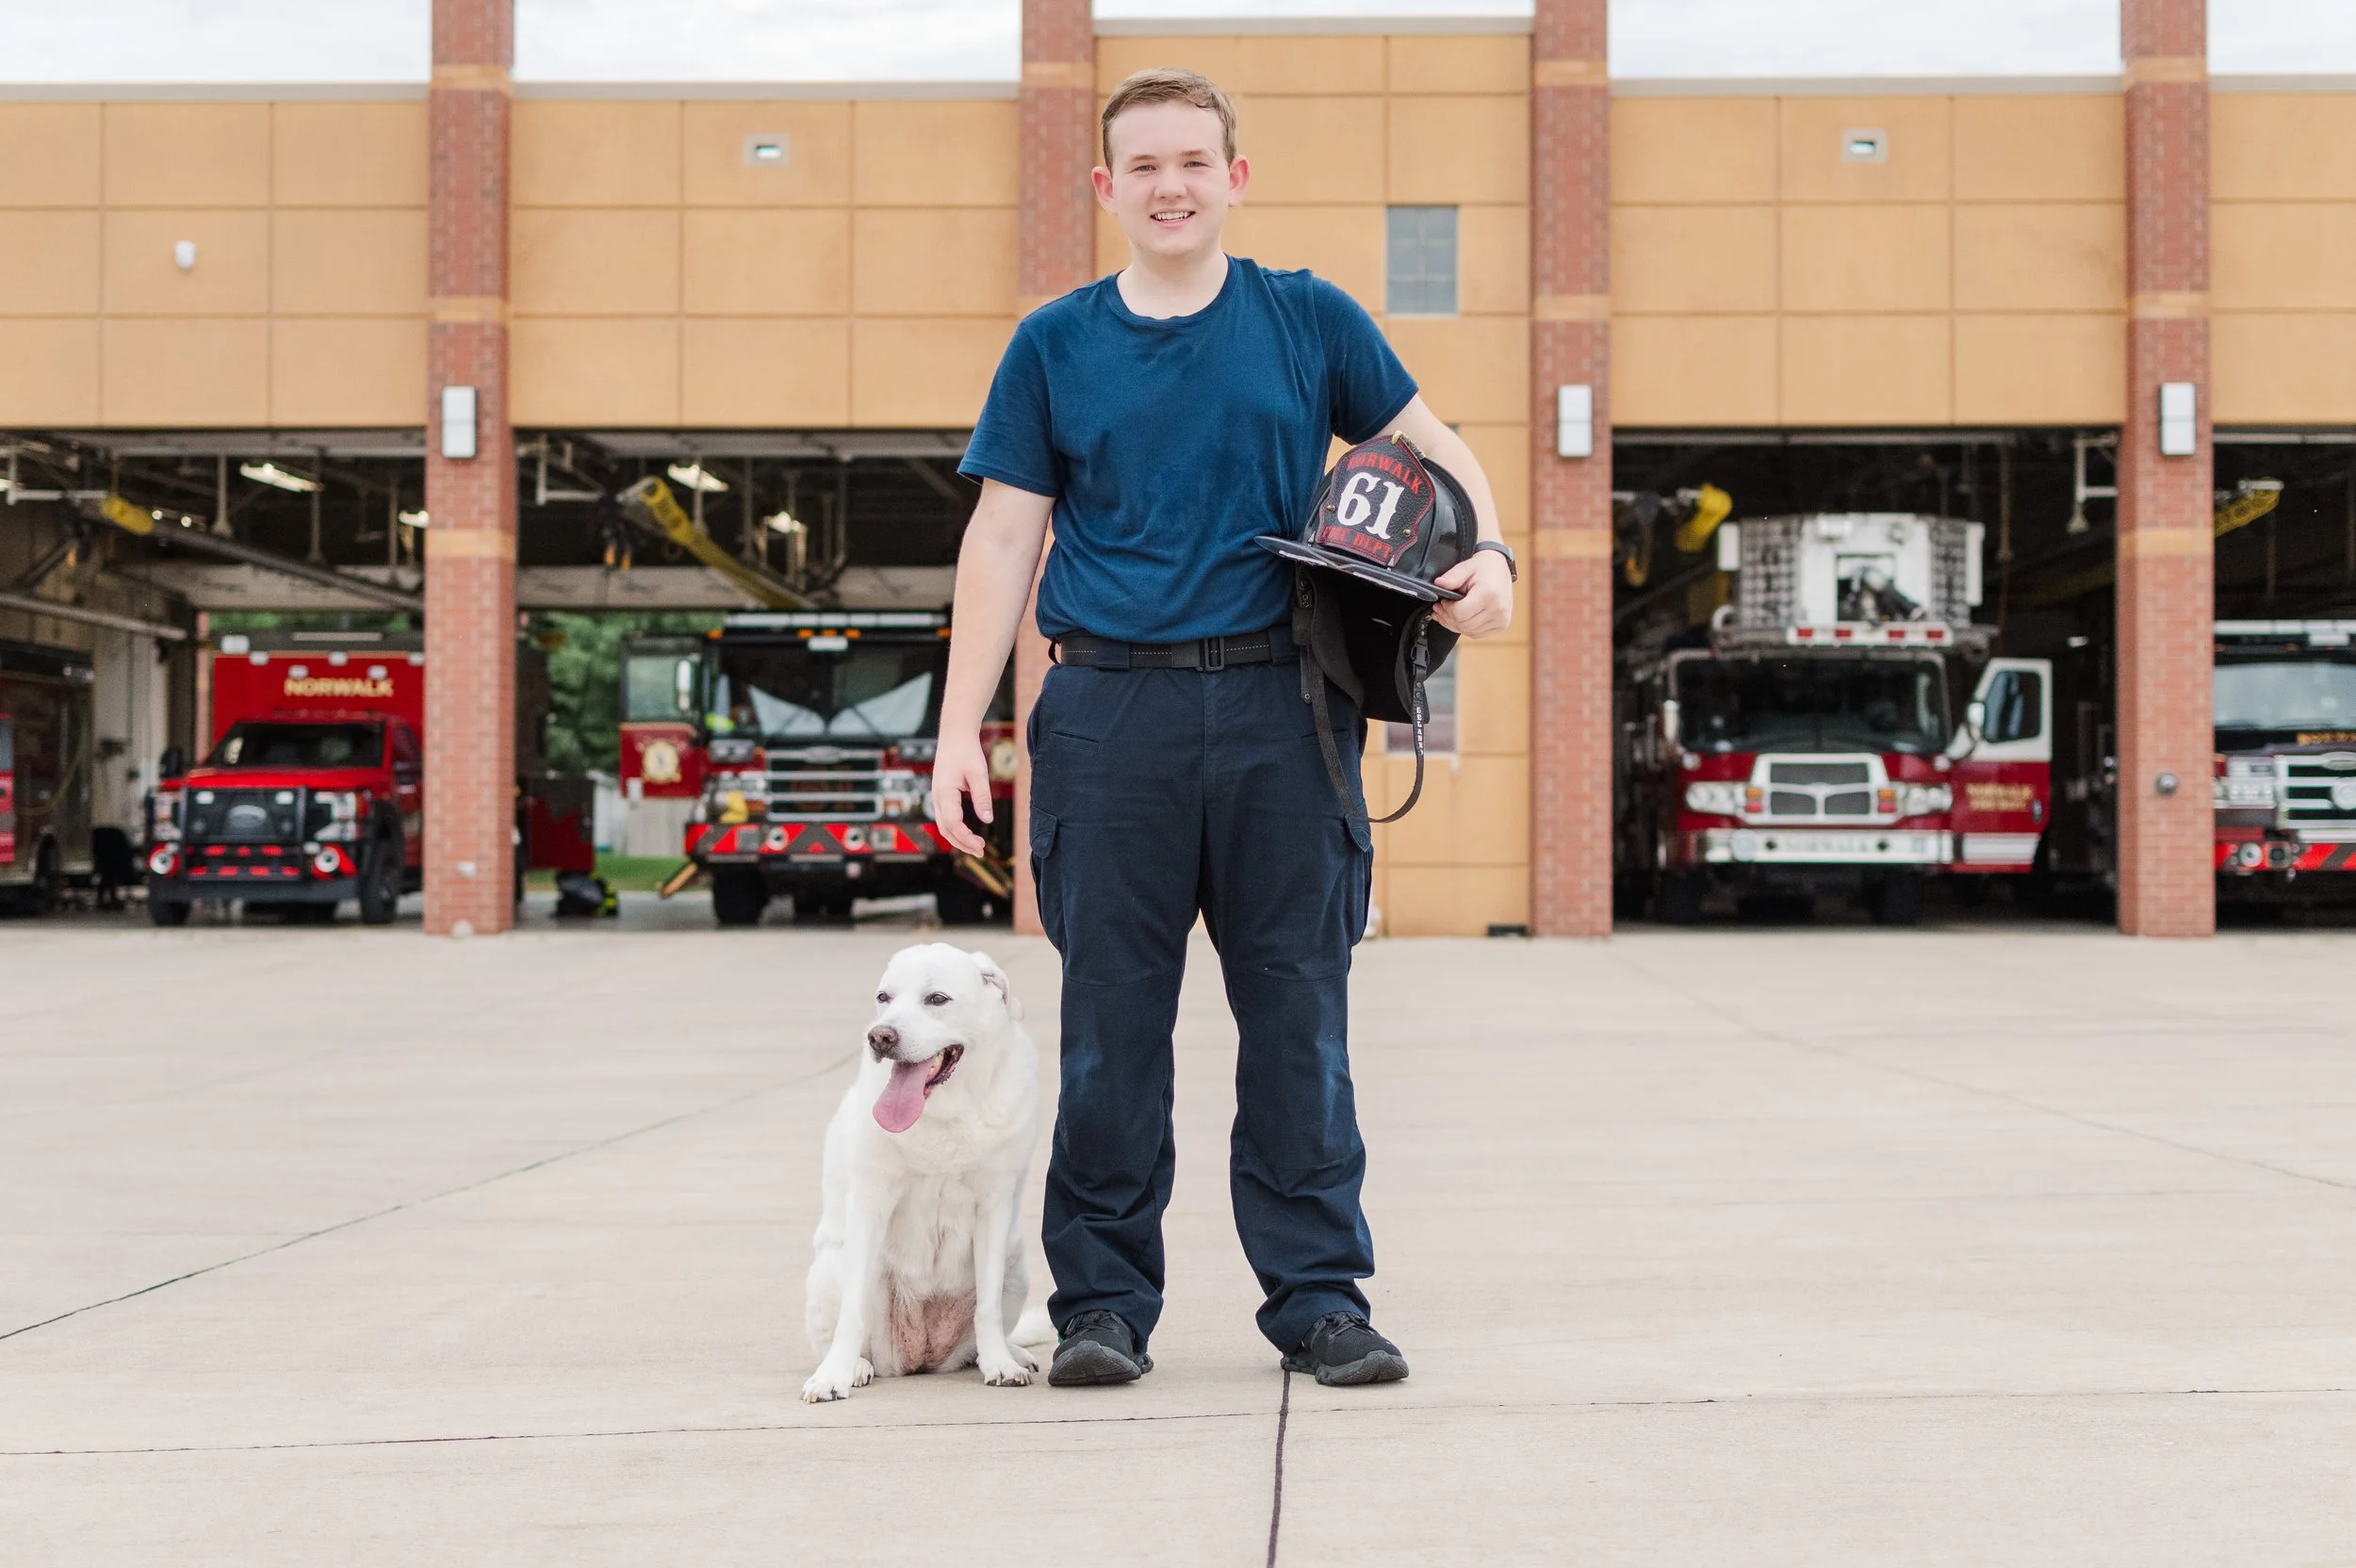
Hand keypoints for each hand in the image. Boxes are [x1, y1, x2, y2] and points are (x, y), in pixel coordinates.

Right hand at [931, 731, 992, 854]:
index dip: (966, 838)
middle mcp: (937, 797)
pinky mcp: (941, 795)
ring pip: (943, 825)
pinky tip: (968, 833)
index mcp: (944, 793)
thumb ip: (982, 797)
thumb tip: (988, 819)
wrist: (955, 735)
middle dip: (962, 843)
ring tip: (976, 847)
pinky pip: (945, 818)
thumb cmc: (966, 752)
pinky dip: (955, 829)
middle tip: (981, 851)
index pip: (953, 823)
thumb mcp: (978, 773)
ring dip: (958, 838)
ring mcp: (937, 797)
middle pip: (945, 829)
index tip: (981, 846)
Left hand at [1432, 549, 1513, 637]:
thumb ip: (1452, 577)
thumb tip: (1438, 583)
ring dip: (1454, 625)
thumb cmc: (1483, 568)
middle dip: (1447, 618)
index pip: (1459, 613)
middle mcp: (1498, 610)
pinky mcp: (1502, 625)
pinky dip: (1465, 628)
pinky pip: (1476, 634)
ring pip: (1468, 632)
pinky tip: (1460, 619)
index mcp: (1488, 594)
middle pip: (1463, 625)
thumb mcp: (1466, 567)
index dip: (1446, 609)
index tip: (1442, 601)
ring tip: (1447, 613)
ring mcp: (1501, 619)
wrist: (1501, 570)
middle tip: (1439, 608)